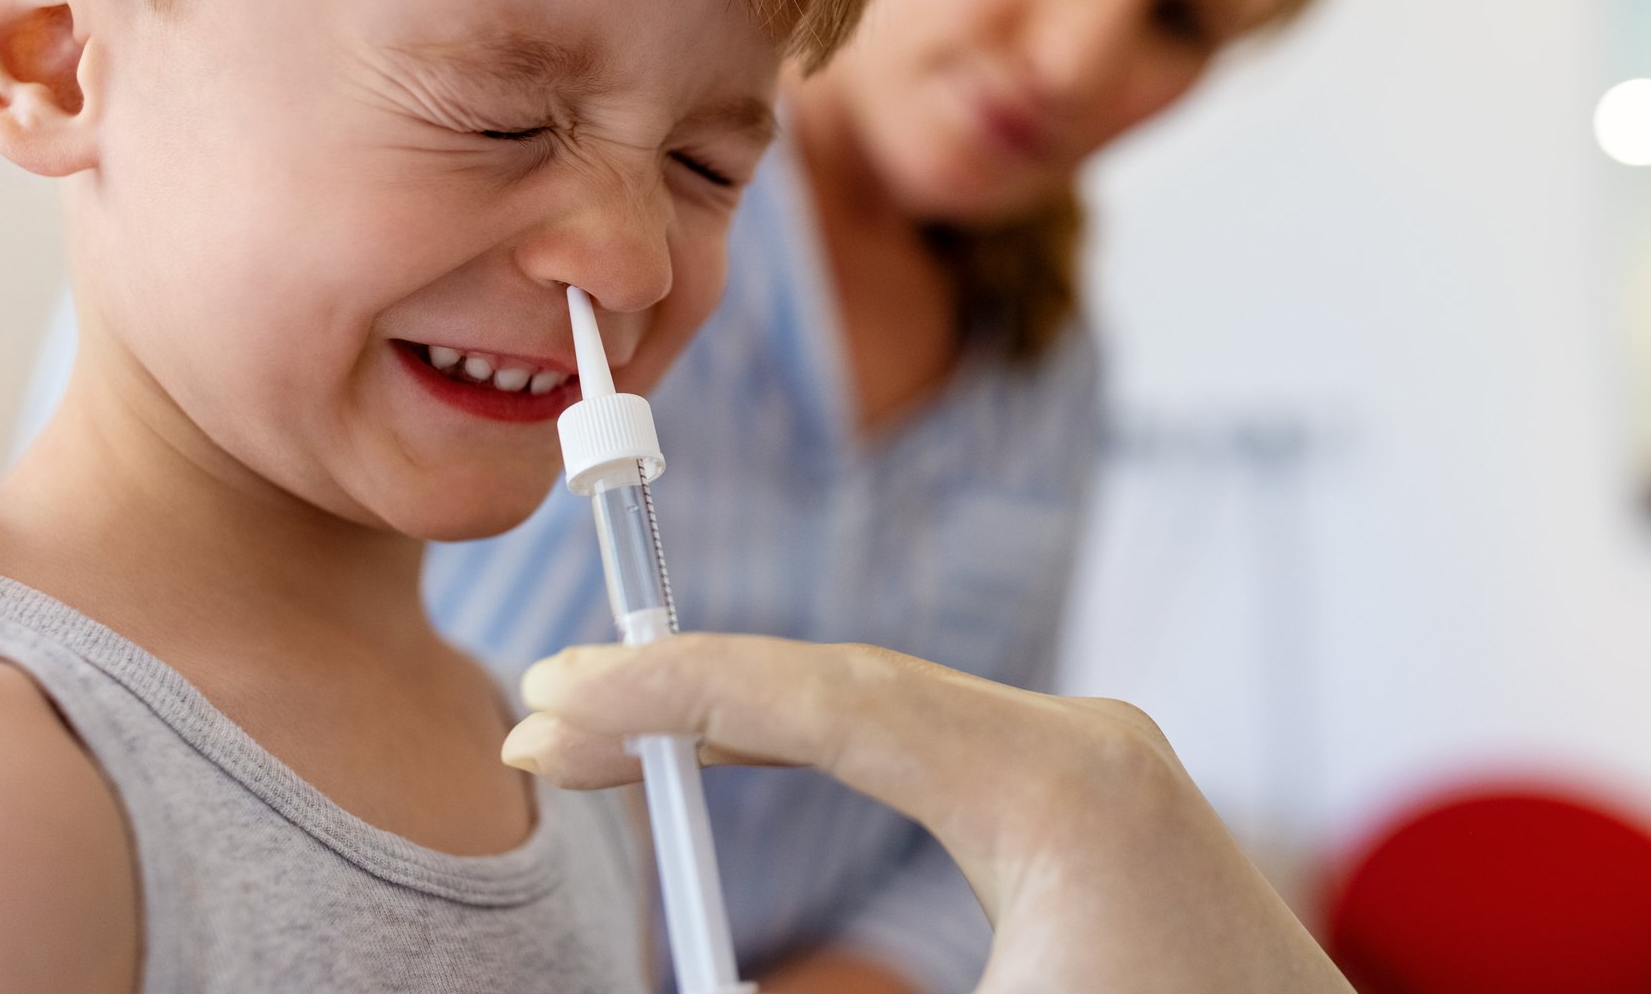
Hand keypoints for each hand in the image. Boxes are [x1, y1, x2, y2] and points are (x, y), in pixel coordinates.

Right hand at [504, 637, 1351, 993]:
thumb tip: (673, 970)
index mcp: (1063, 783)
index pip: (828, 696)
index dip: (675, 691)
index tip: (553, 706)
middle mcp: (1087, 742)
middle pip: (847, 685)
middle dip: (692, 696)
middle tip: (552, 721)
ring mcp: (1098, 764)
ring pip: (885, 708)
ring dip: (752, 717)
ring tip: (618, 733)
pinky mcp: (1097, 804)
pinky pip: (929, 746)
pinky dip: (826, 747)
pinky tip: (740, 750)